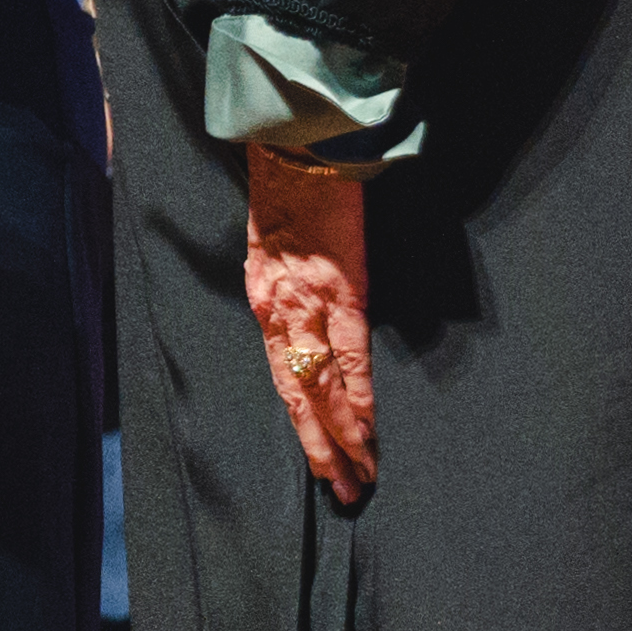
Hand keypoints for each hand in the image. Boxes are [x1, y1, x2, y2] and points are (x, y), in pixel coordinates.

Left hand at [245, 143, 372, 506]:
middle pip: (297, 395)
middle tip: (342, 491)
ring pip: (320, 387)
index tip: (320, 462)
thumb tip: (309, 320)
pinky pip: (349, 357)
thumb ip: (286, 286)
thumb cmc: (290, 186)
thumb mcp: (274, 244)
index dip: (302, 424)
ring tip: (359, 477)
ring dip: (342, 438)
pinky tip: (368, 431)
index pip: (283, 378)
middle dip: (320, 448)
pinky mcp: (341, 287)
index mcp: (263, 299)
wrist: (300, 139)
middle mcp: (277, 310)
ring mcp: (307, 302)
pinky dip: (359, 399)